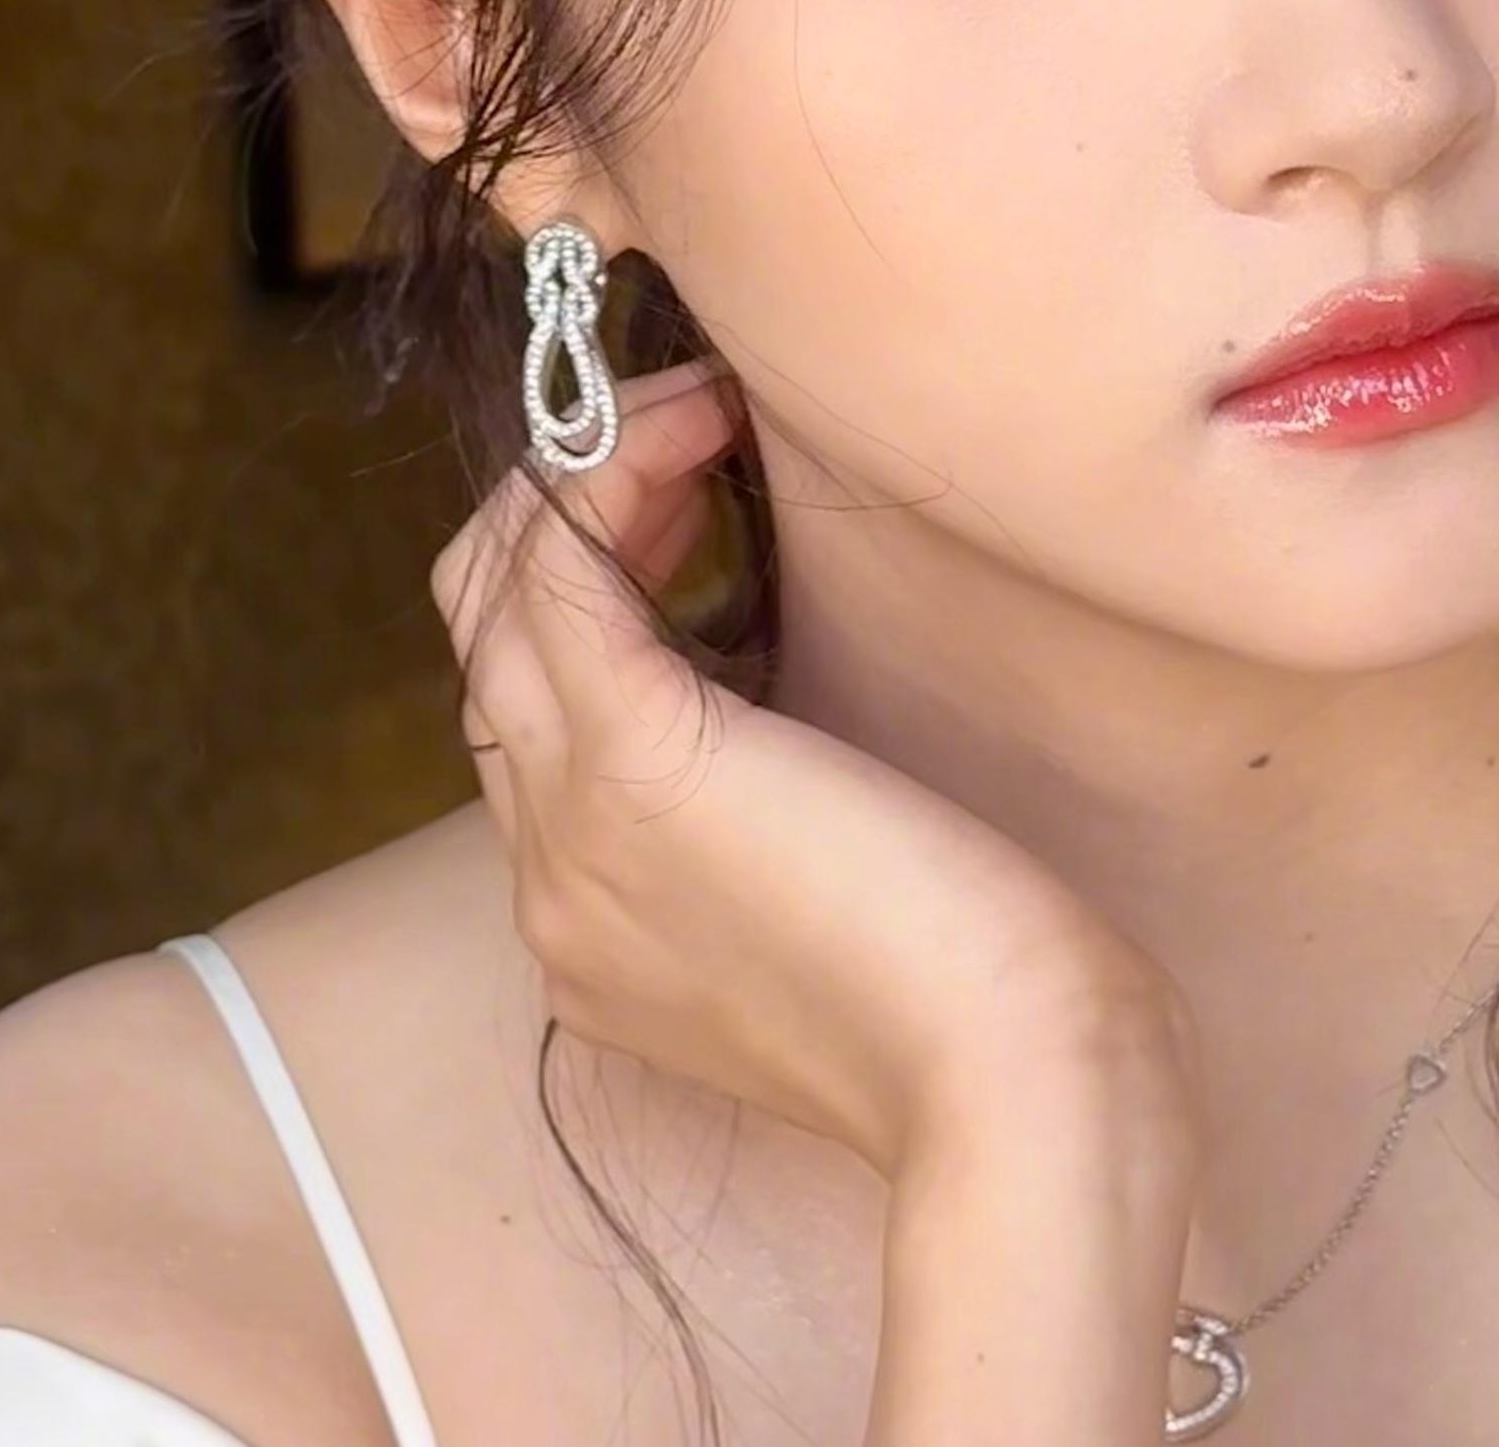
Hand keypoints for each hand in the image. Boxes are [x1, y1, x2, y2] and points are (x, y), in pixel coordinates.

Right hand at [430, 360, 1201, 1185]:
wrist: (1012, 1088)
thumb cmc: (977, 989)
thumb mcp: (826, 881)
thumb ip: (757, 796)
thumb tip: (756, 655)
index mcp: (588, 916)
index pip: (525, 704)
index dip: (590, 578)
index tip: (693, 497)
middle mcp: (546, 875)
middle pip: (487, 637)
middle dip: (573, 511)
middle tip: (690, 437)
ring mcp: (570, 826)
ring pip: (496, 590)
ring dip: (589, 469)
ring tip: (697, 412)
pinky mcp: (634, 764)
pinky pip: (560, 569)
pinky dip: (614, 468)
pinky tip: (697, 423)